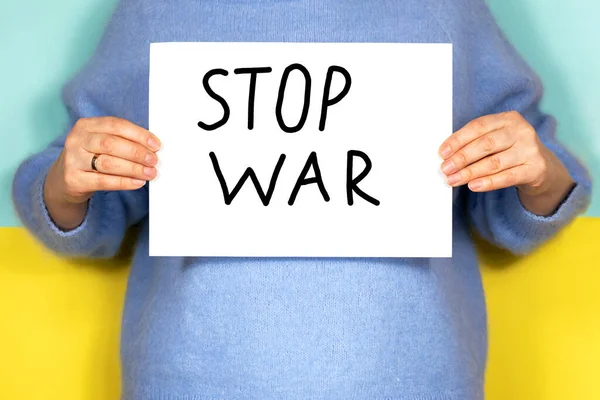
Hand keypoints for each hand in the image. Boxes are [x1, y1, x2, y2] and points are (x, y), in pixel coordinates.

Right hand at [44, 117, 160, 228]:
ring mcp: (73, 160)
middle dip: (137, 152)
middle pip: (111, 143)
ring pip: (108, 163)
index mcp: (86, 125)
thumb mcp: (100, 143)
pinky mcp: (73, 179)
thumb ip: (122, 140)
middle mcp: (76, 140)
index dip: (138, 134)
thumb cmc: (90, 157)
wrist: (64, 179)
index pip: (116, 125)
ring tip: (150, 173)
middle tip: (154, 160)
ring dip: (133, 168)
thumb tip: (152, 147)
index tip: (155, 145)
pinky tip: (137, 182)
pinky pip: (103, 181)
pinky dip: (124, 182)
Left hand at [439, 111, 574, 215]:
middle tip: (446, 168)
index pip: (479, 126)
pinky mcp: (536, 169)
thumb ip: (475, 142)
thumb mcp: (497, 140)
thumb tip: (447, 155)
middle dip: (462, 157)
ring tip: (454, 180)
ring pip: (494, 162)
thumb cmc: (511, 152)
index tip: (443, 152)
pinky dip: (488, 182)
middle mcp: (522, 131)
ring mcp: (530, 150)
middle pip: (486, 144)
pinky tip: (473, 186)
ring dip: (470, 172)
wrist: (543, 169)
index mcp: (508, 119)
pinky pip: (507, 177)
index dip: (458, 139)